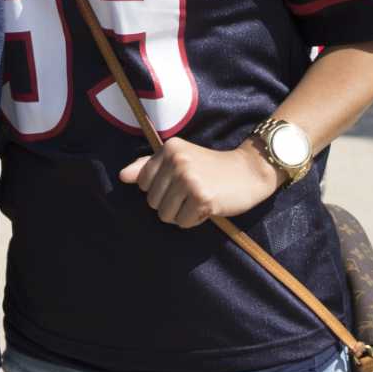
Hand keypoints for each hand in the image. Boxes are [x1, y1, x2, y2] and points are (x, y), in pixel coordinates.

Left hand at [119, 138, 279, 228]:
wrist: (250, 172)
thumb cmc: (212, 168)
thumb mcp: (180, 160)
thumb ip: (149, 166)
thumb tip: (122, 176)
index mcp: (169, 148)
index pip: (143, 183)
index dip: (161, 190)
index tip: (181, 182)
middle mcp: (177, 161)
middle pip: (153, 202)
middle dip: (171, 204)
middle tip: (193, 191)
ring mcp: (189, 179)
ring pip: (165, 215)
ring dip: (182, 214)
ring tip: (199, 199)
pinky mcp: (201, 198)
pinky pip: (182, 223)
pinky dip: (194, 220)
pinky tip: (208, 206)